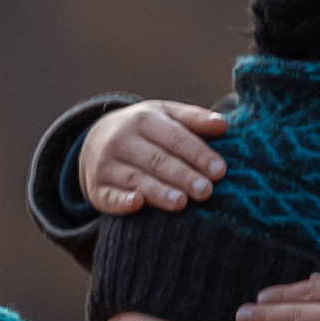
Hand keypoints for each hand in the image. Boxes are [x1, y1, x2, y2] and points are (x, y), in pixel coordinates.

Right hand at [79, 101, 229, 215]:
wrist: (95, 140)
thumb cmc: (143, 131)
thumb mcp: (165, 116)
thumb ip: (194, 120)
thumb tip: (224, 125)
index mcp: (143, 119)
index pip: (175, 137)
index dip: (198, 154)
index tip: (220, 170)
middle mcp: (121, 140)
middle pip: (156, 160)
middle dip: (182, 176)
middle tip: (206, 191)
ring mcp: (105, 165)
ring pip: (135, 179)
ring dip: (158, 191)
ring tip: (181, 203)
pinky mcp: (96, 189)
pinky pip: (109, 196)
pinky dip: (121, 201)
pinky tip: (137, 204)